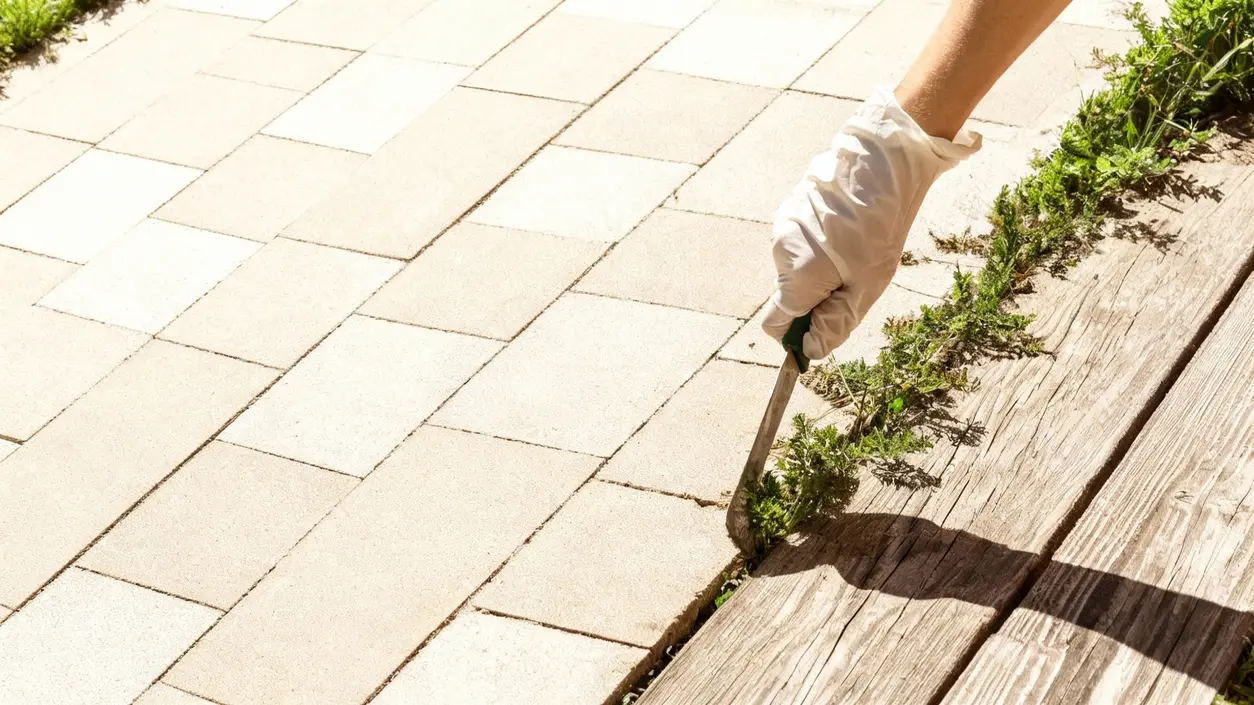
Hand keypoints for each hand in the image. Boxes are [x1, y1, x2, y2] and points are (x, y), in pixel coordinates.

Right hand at [762, 86, 980, 360]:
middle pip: (788, 296)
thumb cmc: (879, 228)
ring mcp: (782, 227)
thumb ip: (835, 323)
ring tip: (855, 246)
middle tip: (854, 279)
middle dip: (815, 299)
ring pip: (795, 268)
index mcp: (796, 277)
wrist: (881, 163)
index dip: (796, 336)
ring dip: (819, 269)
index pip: (774, 325)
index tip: (822, 329)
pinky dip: (818, 245)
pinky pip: (799, 242)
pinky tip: (847, 226)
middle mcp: (780, 253)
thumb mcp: (867, 287)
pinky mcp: (790, 208)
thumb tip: (811, 349)